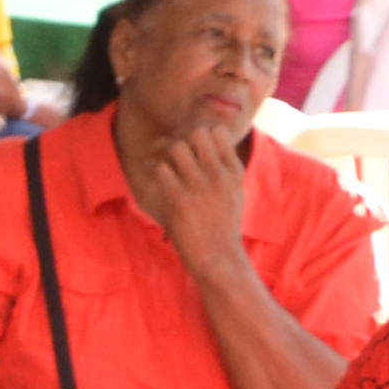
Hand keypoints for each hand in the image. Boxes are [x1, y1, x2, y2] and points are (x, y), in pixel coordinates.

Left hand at [135, 117, 254, 279]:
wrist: (218, 256)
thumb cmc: (222, 224)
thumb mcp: (234, 192)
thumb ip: (225, 168)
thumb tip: (211, 143)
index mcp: (233, 171)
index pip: (218, 131)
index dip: (200, 133)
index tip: (190, 145)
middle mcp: (218, 175)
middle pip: (196, 133)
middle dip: (181, 138)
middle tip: (172, 152)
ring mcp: (199, 186)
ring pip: (176, 147)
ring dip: (165, 155)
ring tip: (164, 167)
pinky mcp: (180, 200)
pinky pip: (160, 169)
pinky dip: (154, 172)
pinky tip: (156, 181)